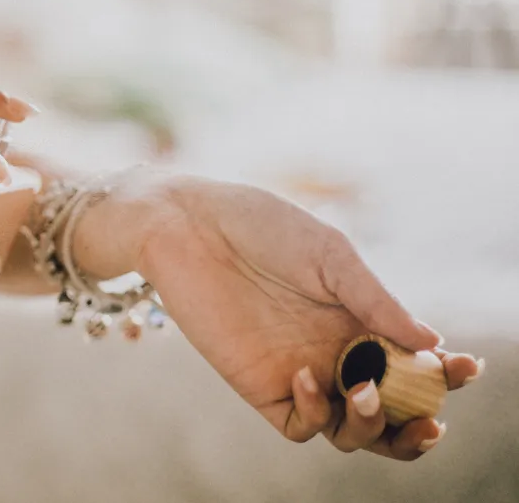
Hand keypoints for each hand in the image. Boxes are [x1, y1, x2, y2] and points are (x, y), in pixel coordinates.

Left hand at [80, 173, 483, 459]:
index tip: (465, 368)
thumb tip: (431, 343)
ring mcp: (300, 371)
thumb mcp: (329, 255)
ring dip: (373, 427)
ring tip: (367, 393)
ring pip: (351, 430)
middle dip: (417, 420)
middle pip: (389, 410)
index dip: (445, 374)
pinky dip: (316, 413)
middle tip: (430, 416)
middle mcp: (335, 351)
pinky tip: (307, 375)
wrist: (188, 223)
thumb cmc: (260, 225)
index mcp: (360, 318)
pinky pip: (301, 423)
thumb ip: (374, 299)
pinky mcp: (259, 384)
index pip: (413, 363)